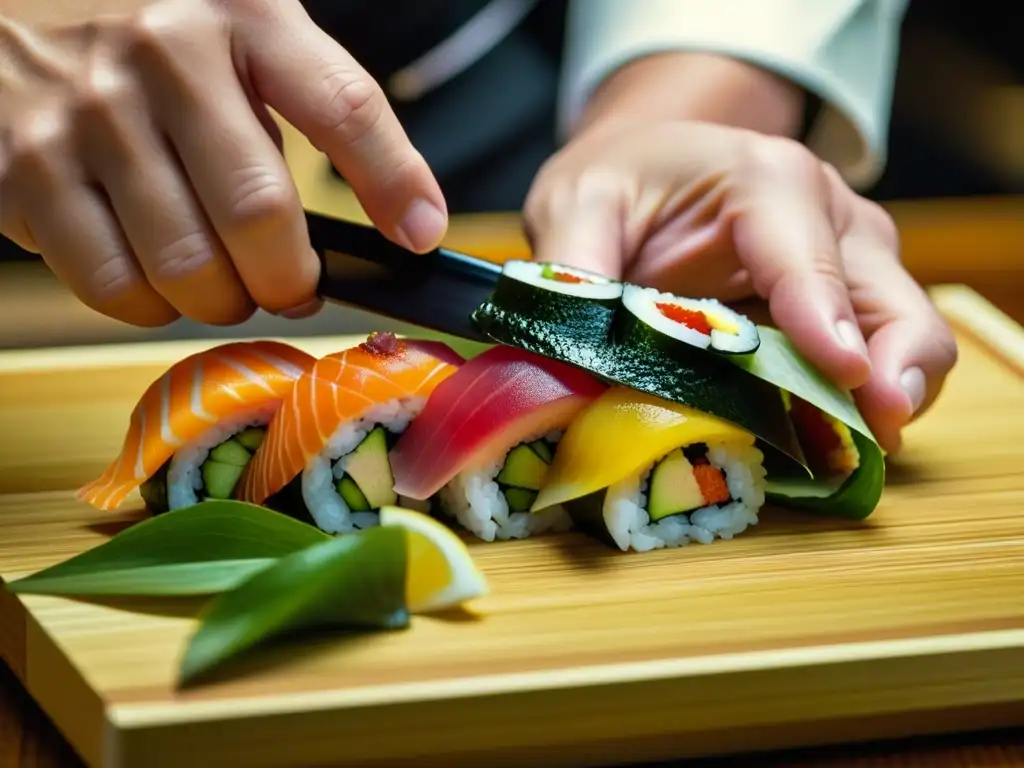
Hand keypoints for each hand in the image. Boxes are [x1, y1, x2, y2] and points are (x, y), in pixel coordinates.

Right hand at [0, 0, 447, 326]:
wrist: (14, 0)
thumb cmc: (155, 34)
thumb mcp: (245, 32)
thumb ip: (313, 106)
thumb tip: (406, 221)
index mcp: (240, 14)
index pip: (342, 107)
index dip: (394, 183)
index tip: (419, 237)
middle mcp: (161, 56)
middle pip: (259, 216)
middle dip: (289, 279)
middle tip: (289, 283)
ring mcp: (85, 116)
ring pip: (187, 268)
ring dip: (223, 300)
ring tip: (223, 279)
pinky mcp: (22, 172)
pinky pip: (111, 285)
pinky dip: (152, 306)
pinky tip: (157, 274)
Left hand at [523, 120, 957, 452]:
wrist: (648, 166)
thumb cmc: (621, 179)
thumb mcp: (577, 202)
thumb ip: (573, 268)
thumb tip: (559, 366)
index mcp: (766, 181)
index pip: (807, 254)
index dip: (823, 318)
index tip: (841, 374)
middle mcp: (829, 220)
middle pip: (893, 305)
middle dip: (891, 373)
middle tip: (871, 434)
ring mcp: (848, 267)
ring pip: (907, 339)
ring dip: (885, 402)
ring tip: (848, 454)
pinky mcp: (846, 310)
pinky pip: (879, 364)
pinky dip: (861, 408)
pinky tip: (824, 441)